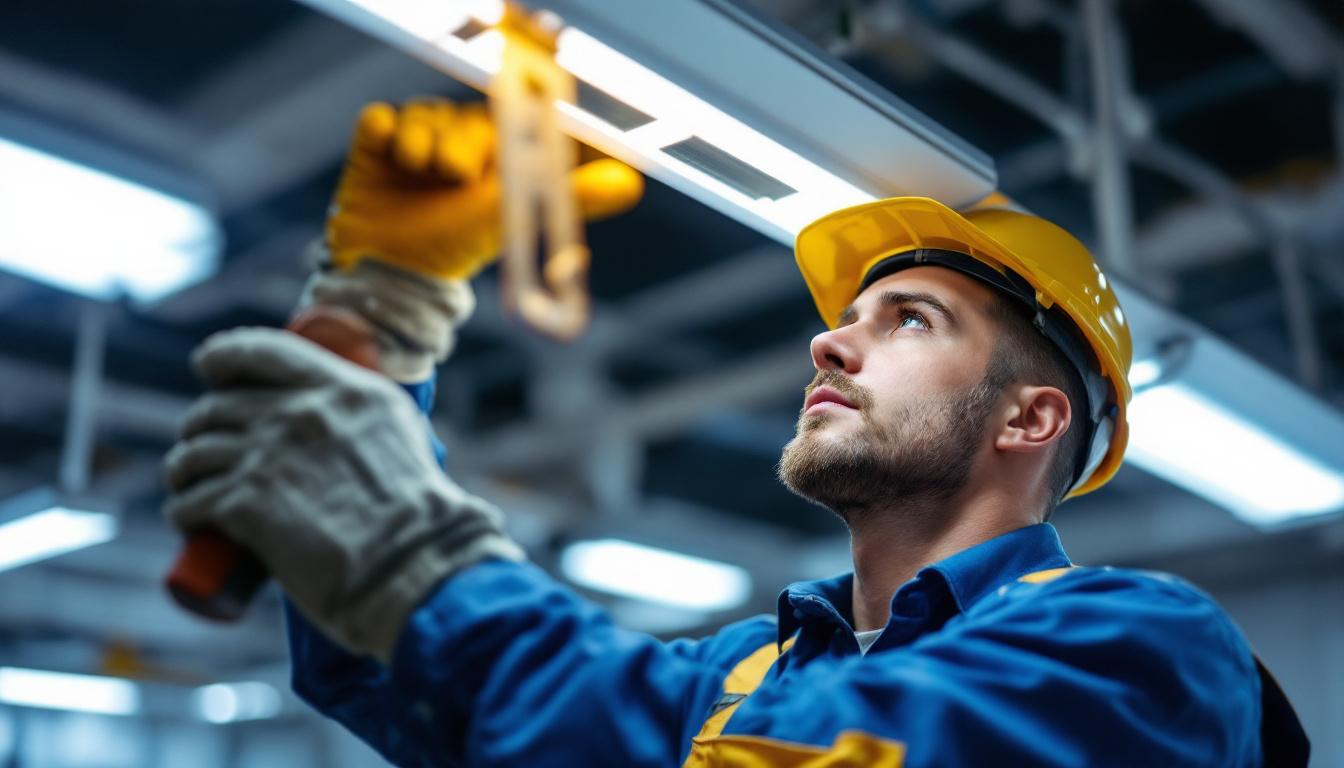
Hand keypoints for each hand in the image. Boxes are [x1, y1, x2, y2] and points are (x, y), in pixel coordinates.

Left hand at [163, 328, 523, 660]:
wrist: (412, 565)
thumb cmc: (419, 514)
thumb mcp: (400, 436)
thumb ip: (362, 417)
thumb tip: (332, 420)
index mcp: (343, 389)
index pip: (263, 351)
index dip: (224, 356)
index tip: (208, 366)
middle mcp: (301, 413)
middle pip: (219, 406)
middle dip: (200, 425)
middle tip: (202, 447)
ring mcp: (268, 456)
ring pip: (195, 452)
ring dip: (184, 468)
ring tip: (187, 486)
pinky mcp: (246, 504)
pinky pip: (191, 501)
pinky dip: (182, 510)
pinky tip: (187, 519)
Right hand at [326, 99, 643, 280]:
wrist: (394, 273)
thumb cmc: (459, 247)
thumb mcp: (522, 219)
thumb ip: (579, 199)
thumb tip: (631, 183)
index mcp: (498, 149)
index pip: (512, 107)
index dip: (514, 103)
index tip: (508, 128)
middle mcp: (459, 137)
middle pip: (464, 110)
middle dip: (461, 140)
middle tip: (455, 174)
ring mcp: (419, 136)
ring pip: (424, 112)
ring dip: (423, 145)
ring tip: (420, 176)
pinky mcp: (377, 140)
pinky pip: (383, 116)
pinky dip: (387, 136)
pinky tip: (393, 161)